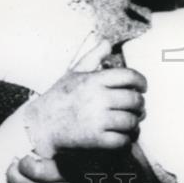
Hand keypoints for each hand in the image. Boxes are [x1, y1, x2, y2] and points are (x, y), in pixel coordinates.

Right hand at [23, 61, 146, 155]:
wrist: (40, 126)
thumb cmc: (58, 98)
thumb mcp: (73, 73)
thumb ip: (92, 57)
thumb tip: (106, 42)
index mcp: (94, 80)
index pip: (129, 76)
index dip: (141, 82)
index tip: (143, 87)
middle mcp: (98, 98)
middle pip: (134, 100)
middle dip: (140, 105)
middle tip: (138, 107)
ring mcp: (97, 120)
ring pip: (131, 121)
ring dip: (135, 123)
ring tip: (132, 122)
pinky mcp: (96, 140)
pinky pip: (123, 140)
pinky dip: (127, 140)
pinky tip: (123, 136)